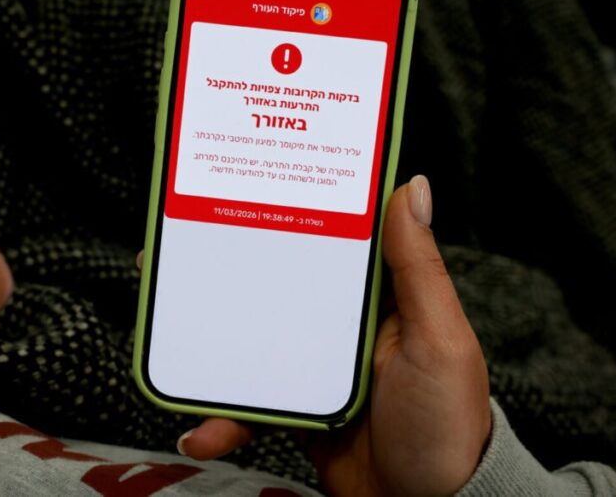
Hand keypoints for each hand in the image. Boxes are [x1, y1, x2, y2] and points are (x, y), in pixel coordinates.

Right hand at [138, 175, 490, 496]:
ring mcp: (319, 368)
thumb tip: (411, 186)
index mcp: (382, 298)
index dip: (293, 211)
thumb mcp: (439, 338)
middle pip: (280, 286)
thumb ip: (419, 268)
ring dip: (211, 345)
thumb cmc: (448, 424)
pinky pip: (251, 401)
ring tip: (168, 339)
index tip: (249, 187)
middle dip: (230, 271)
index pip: (335, 239)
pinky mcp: (299, 407)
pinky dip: (225, 416)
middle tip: (181, 252)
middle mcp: (347, 326)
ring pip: (254, 342)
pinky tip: (203, 429)